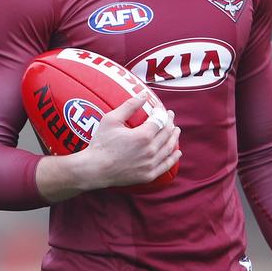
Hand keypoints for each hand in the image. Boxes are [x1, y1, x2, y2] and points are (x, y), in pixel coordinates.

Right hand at [36, 92, 181, 202]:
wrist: (94, 169)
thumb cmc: (100, 143)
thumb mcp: (111, 119)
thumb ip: (129, 106)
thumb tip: (144, 94)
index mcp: (143, 135)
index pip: (160, 121)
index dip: (162, 113)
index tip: (161, 109)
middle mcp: (150, 150)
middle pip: (167, 133)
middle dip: (170, 122)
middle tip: (170, 116)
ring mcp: (150, 164)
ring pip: (169, 148)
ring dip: (174, 138)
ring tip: (176, 130)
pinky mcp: (148, 175)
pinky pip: (166, 165)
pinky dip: (173, 157)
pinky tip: (177, 152)